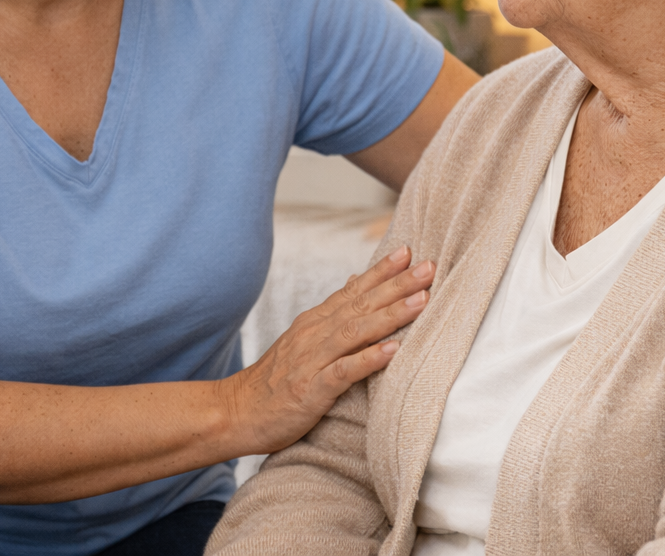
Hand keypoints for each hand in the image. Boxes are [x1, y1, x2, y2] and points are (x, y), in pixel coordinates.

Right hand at [218, 246, 433, 455]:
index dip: (382, 271)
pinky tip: (393, 350)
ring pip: (356, 331)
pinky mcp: (311, 390)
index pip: (353, 290)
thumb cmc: (275, 381)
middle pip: (361, 304)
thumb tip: (355, 282)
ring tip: (421, 301)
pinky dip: (369, 359)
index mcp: (315, 322)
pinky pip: (344, 371)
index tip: (409, 252)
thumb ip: (331, 314)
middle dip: (397, 285)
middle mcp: (315, 334)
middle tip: (429, 267)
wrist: (235, 412)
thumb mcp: (303, 340)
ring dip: (390, 314)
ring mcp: (312, 360)